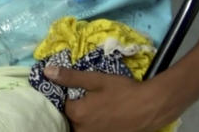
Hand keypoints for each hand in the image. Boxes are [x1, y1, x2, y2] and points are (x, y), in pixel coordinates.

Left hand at [44, 66, 164, 131]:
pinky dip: (94, 125)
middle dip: (75, 109)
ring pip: (80, 127)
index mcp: (77, 114)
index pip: (62, 105)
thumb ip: (70, 77)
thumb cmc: (123, 91)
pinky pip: (92, 131)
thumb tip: (46, 71)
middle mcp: (82, 130)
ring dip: (84, 118)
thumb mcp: (96, 79)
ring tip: (97, 107)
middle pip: (70, 119)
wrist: (151, 107)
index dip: (68, 97)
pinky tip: (104, 115)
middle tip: (89, 99)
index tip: (77, 90)